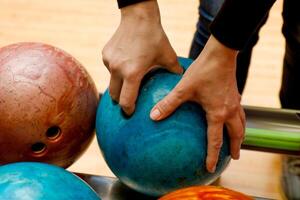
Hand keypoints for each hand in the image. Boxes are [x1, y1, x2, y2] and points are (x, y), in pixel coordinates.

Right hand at [102, 1, 181, 114]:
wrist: (138, 17)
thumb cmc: (155, 37)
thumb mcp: (168, 56)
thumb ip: (174, 71)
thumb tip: (181, 82)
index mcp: (132, 73)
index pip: (126, 101)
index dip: (128, 110)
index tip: (131, 114)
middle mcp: (117, 69)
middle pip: (114, 95)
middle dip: (121, 101)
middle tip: (128, 103)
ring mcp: (109, 62)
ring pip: (111, 81)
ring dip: (119, 85)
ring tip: (128, 82)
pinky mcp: (105, 54)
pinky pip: (109, 68)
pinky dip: (116, 70)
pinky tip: (126, 63)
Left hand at [150, 36, 245, 172]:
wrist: (221, 53)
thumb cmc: (203, 71)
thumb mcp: (183, 88)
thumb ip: (169, 103)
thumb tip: (153, 116)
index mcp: (218, 113)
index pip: (215, 140)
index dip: (212, 156)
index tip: (210, 168)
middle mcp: (230, 111)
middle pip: (236, 134)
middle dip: (235, 147)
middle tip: (233, 157)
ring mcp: (235, 102)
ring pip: (242, 124)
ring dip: (240, 135)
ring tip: (238, 142)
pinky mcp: (235, 94)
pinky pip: (240, 113)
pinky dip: (238, 121)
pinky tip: (231, 118)